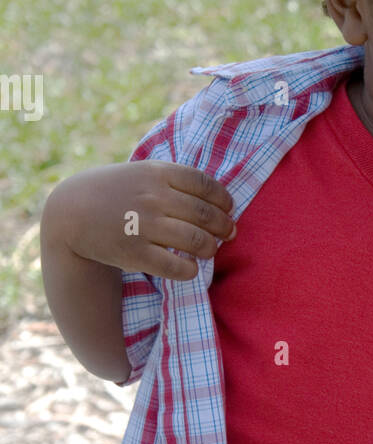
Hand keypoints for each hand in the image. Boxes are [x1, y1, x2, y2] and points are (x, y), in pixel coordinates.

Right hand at [49, 161, 236, 280]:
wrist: (71, 212)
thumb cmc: (114, 191)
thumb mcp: (141, 173)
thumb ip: (173, 179)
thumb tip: (218, 199)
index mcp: (157, 173)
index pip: (205, 185)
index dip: (223, 199)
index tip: (229, 209)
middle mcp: (153, 197)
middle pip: (205, 214)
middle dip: (224, 227)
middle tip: (228, 234)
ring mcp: (144, 225)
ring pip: (197, 241)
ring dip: (210, 248)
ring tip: (209, 250)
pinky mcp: (135, 253)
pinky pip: (176, 267)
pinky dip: (190, 270)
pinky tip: (190, 268)